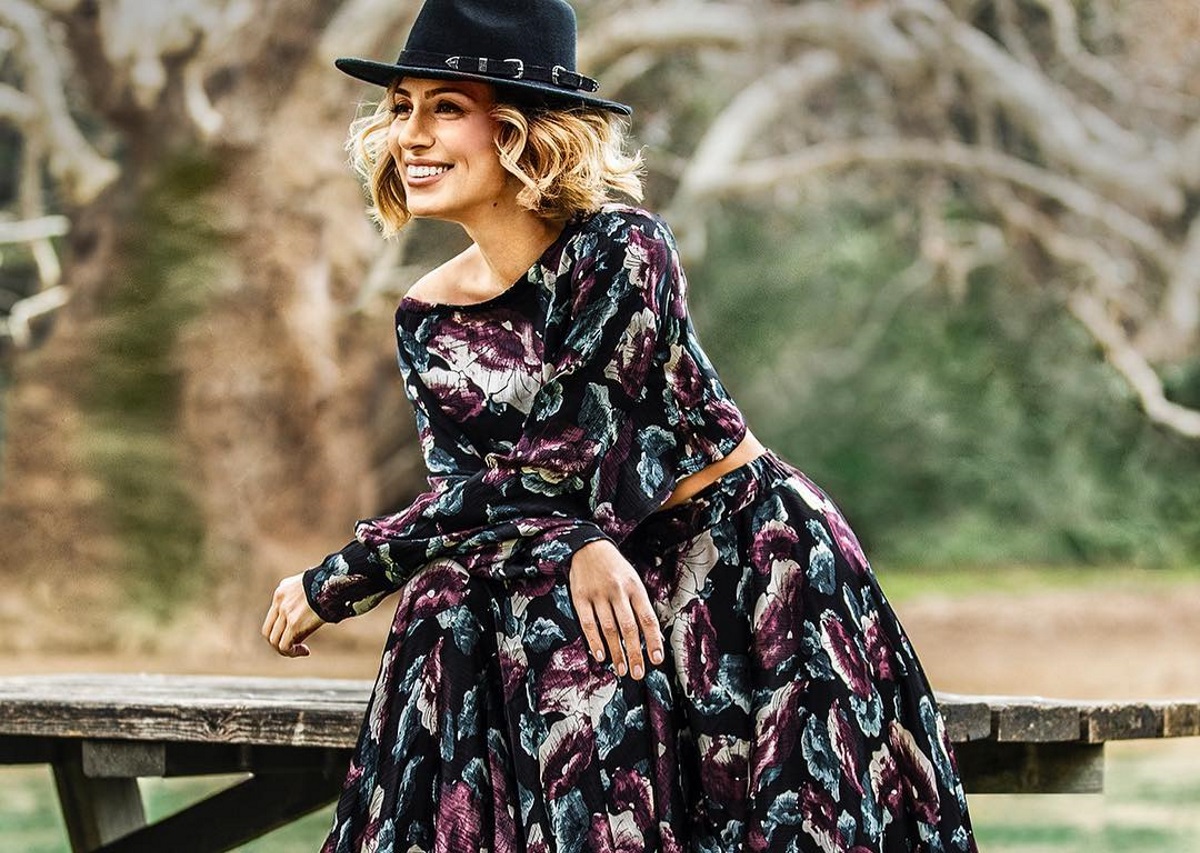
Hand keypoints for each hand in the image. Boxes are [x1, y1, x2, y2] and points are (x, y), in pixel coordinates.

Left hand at [262, 572, 325, 657]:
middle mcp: (280, 602)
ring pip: (274, 641)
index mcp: (282, 591)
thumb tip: (309, 610)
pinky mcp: (294, 623)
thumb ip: (303, 596)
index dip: (281, 630)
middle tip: (294, 646)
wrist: (335, 581)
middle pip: (268, 631)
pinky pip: (285, 645)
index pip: (272, 617)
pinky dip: (292, 653)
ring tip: (300, 651)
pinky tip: (305, 651)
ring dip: (286, 650)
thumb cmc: (330, 583)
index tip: (296, 633)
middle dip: (279, 643)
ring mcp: (286, 612)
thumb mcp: (310, 585)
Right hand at [568, 540, 663, 680]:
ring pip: (609, 629)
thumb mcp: (633, 580)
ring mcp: (598, 595)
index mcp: (635, 587)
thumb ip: (640, 605)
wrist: (588, 547)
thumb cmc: (615, 568)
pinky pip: (588, 623)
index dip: (653, 640)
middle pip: (629, 628)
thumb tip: (651, 636)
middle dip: (635, 653)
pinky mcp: (580, 598)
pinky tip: (600, 655)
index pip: (647, 618)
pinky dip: (595, 641)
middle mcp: (618, 591)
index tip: (657, 659)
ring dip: (616, 652)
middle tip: (638, 673)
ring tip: (622, 669)